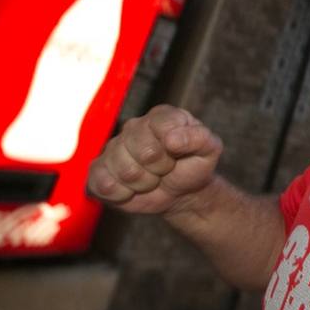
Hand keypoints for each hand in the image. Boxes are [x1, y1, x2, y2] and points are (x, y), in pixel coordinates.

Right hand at [87, 105, 222, 214]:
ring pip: (124, 170)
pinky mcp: (99, 170)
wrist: (181, 193)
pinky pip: (102, 183)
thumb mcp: (209, 149)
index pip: (162, 127)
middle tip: (165, 170)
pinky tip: (131, 190)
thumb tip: (171, 138)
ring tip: (151, 179)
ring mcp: (113, 148)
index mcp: (161, 116)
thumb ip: (198, 138)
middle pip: (143, 152)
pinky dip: (122, 194)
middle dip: (160, 169)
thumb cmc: (194, 166)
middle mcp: (134, 127)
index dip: (174, 148)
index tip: (179, 153)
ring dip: (144, 183)